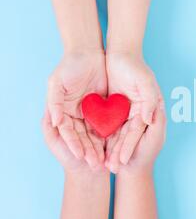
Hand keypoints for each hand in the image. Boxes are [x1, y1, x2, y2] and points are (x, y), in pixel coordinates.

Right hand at [47, 51, 106, 167]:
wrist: (88, 52)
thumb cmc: (69, 66)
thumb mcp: (56, 83)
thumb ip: (53, 103)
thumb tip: (56, 123)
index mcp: (64, 113)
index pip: (70, 133)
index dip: (75, 145)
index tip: (81, 156)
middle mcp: (78, 115)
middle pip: (85, 137)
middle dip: (91, 151)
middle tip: (97, 165)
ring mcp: (92, 112)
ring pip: (98, 133)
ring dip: (102, 147)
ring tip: (109, 161)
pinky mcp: (106, 108)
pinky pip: (110, 123)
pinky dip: (113, 134)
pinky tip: (118, 145)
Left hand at [105, 52, 160, 165]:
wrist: (121, 53)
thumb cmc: (136, 67)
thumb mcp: (146, 82)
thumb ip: (150, 101)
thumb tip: (149, 120)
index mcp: (146, 110)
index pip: (137, 132)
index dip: (130, 146)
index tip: (123, 160)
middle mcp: (136, 114)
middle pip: (126, 136)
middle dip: (119, 153)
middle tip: (112, 168)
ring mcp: (124, 112)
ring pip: (116, 133)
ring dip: (110, 149)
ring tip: (103, 164)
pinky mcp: (113, 108)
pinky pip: (107, 124)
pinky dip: (102, 136)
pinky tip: (95, 148)